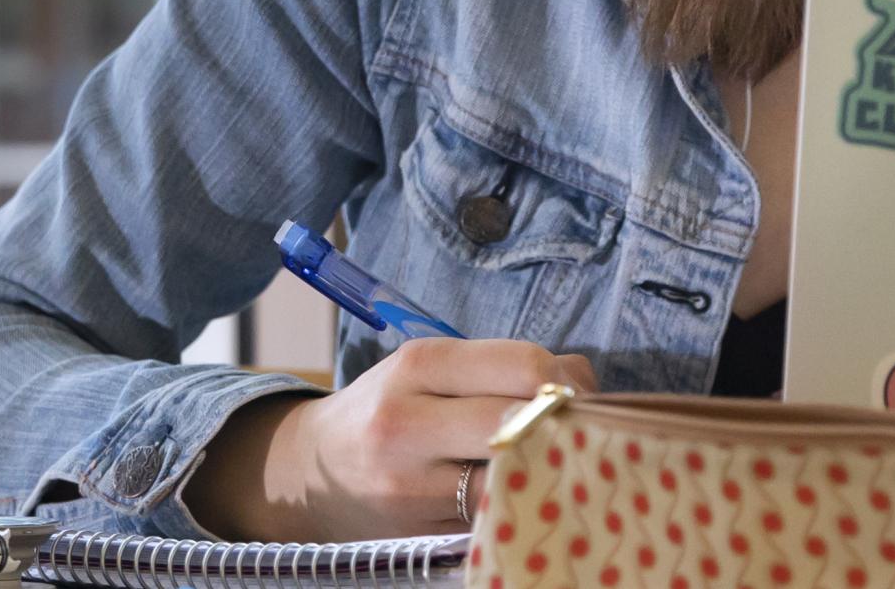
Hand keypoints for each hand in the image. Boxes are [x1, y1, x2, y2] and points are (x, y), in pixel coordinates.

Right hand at [186, 338, 597, 542]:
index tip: (579, 395)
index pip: (523, 364)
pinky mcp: (420, 531)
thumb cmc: (388, 412)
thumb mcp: (427, 371)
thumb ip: (497, 369)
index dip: (569, 381)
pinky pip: (496, 516)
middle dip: (567, 427)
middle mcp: (409, 421)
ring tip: (555, 464)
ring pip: (516, 476)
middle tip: (582, 434)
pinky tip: (523, 494)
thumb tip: (583, 382)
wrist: (311, 474)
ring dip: (550, 470)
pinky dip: (520, 503)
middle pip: (524, 420)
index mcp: (418, 365)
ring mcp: (412, 484)